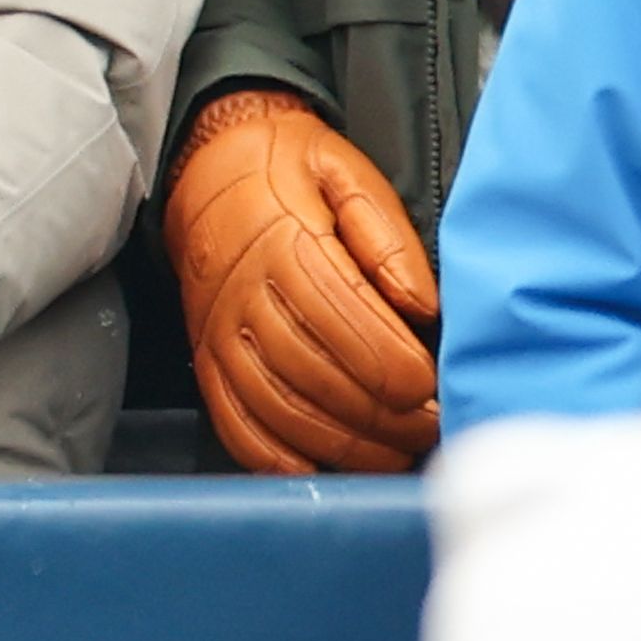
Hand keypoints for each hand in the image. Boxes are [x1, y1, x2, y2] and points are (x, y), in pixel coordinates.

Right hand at [165, 88, 439, 473]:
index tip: (436, 386)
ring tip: (397, 453)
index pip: (347, 322)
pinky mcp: (208, 362)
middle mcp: (248, 297)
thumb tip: (424, 306)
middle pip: (320, 376)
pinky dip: (280, 459)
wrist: (205, 170)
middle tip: (433, 429)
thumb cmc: (289, 171)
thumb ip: (388, 238)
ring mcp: (222, 337)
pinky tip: (324, 469)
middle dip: (384, 416)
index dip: (396, 365)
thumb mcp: (347, 174)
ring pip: (284, 411)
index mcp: (287, 244)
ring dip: (346, 445)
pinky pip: (238, 425)